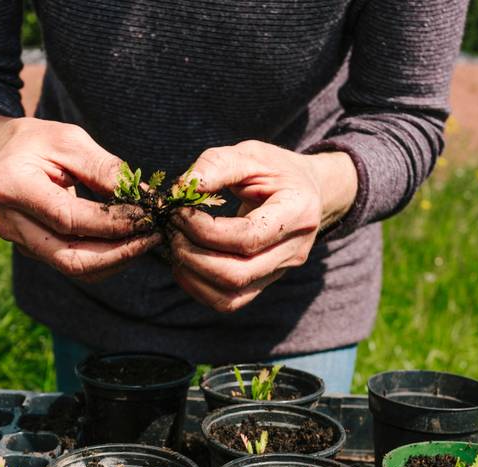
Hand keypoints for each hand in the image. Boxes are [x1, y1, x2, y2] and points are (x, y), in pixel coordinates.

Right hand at [0, 114, 159, 281]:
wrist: (0, 154)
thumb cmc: (36, 141)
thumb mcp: (69, 140)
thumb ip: (104, 169)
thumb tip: (143, 198)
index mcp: (13, 187)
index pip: (68, 219)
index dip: (111, 223)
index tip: (146, 216)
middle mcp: (10, 223)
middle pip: (70, 258)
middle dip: (118, 253)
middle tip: (152, 237)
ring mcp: (20, 242)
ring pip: (74, 268)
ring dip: (115, 260)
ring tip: (146, 241)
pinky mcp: (33, 251)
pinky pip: (73, 263)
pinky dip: (104, 258)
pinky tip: (127, 243)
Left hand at [168, 141, 357, 311]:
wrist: (305, 193)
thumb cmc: (276, 171)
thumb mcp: (251, 155)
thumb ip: (218, 165)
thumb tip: (181, 188)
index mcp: (298, 214)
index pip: (248, 237)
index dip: (206, 230)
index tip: (180, 211)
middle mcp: (293, 251)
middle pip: (237, 274)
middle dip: (193, 255)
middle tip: (172, 230)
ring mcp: (279, 272)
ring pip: (230, 296)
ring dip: (192, 275)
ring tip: (175, 246)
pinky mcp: (263, 283)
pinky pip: (228, 301)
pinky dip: (198, 287)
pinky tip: (183, 263)